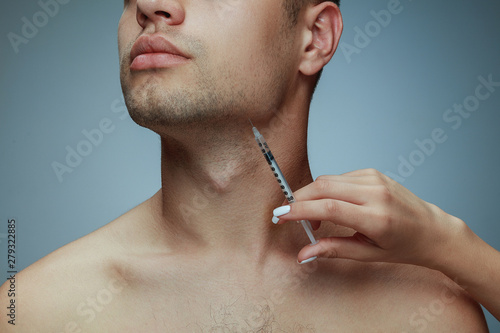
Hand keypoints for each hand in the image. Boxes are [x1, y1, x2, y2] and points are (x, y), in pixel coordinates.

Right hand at [273, 169, 465, 266]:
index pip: (328, 207)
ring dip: (312, 196)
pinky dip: (327, 190)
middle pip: (323, 187)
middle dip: (299, 199)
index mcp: (376, 218)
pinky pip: (340, 177)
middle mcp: (376, 194)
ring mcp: (375, 179)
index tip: (280, 215)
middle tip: (289, 215)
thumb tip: (304, 253)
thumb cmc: (405, 246)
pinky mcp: (373, 173)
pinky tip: (331, 205)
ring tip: (314, 218)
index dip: (298, 210)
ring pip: (328, 179)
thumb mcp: (369, 255)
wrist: (433, 230)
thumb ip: (334, 250)